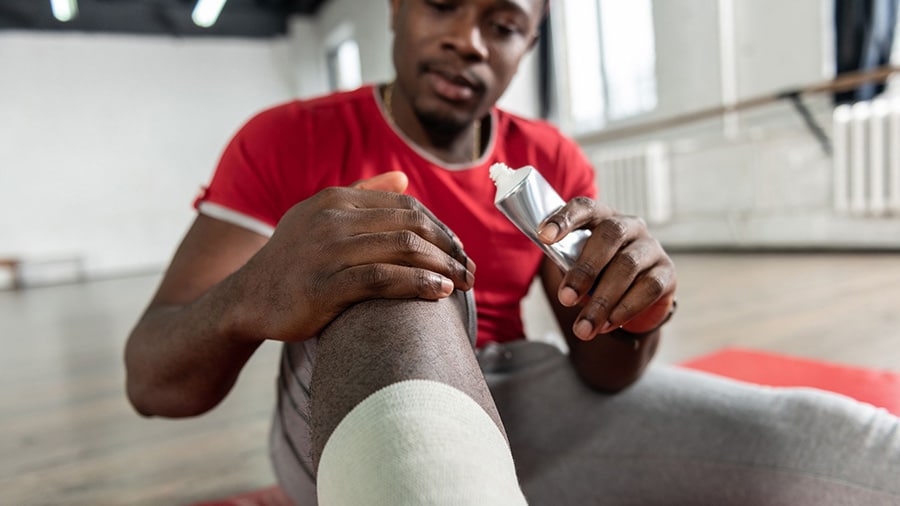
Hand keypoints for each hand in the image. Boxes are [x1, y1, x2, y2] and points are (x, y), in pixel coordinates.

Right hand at [236, 171, 474, 342]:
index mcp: (335, 199)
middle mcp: (333, 219)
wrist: (246, 299)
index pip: (406, 206)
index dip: (440, 228)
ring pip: (404, 249)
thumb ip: (361, 195)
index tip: (458, 249)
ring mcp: (327, 251)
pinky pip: (384, 279)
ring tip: (465, 283)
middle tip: (472, 270)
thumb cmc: (292, 261)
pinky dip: (419, 284)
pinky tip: (440, 293)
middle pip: (411, 226)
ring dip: (444, 267)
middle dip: (450, 248)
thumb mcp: (318, 217)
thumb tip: (403, 179)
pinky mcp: (324, 286)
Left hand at [537, 197, 675, 340]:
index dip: (564, 219)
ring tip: (583, 328)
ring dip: (602, 300)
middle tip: (566, 299)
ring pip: (627, 267)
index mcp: (602, 217)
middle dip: (584, 269)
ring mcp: (651, 247)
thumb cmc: (598, 275)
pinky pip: (648, 288)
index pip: (585, 208)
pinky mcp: (667, 272)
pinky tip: (607, 324)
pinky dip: (625, 308)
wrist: (634, 300)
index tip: (544, 236)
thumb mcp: (578, 266)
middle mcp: (630, 226)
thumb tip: (562, 283)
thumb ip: (567, 264)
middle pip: (609, 236)